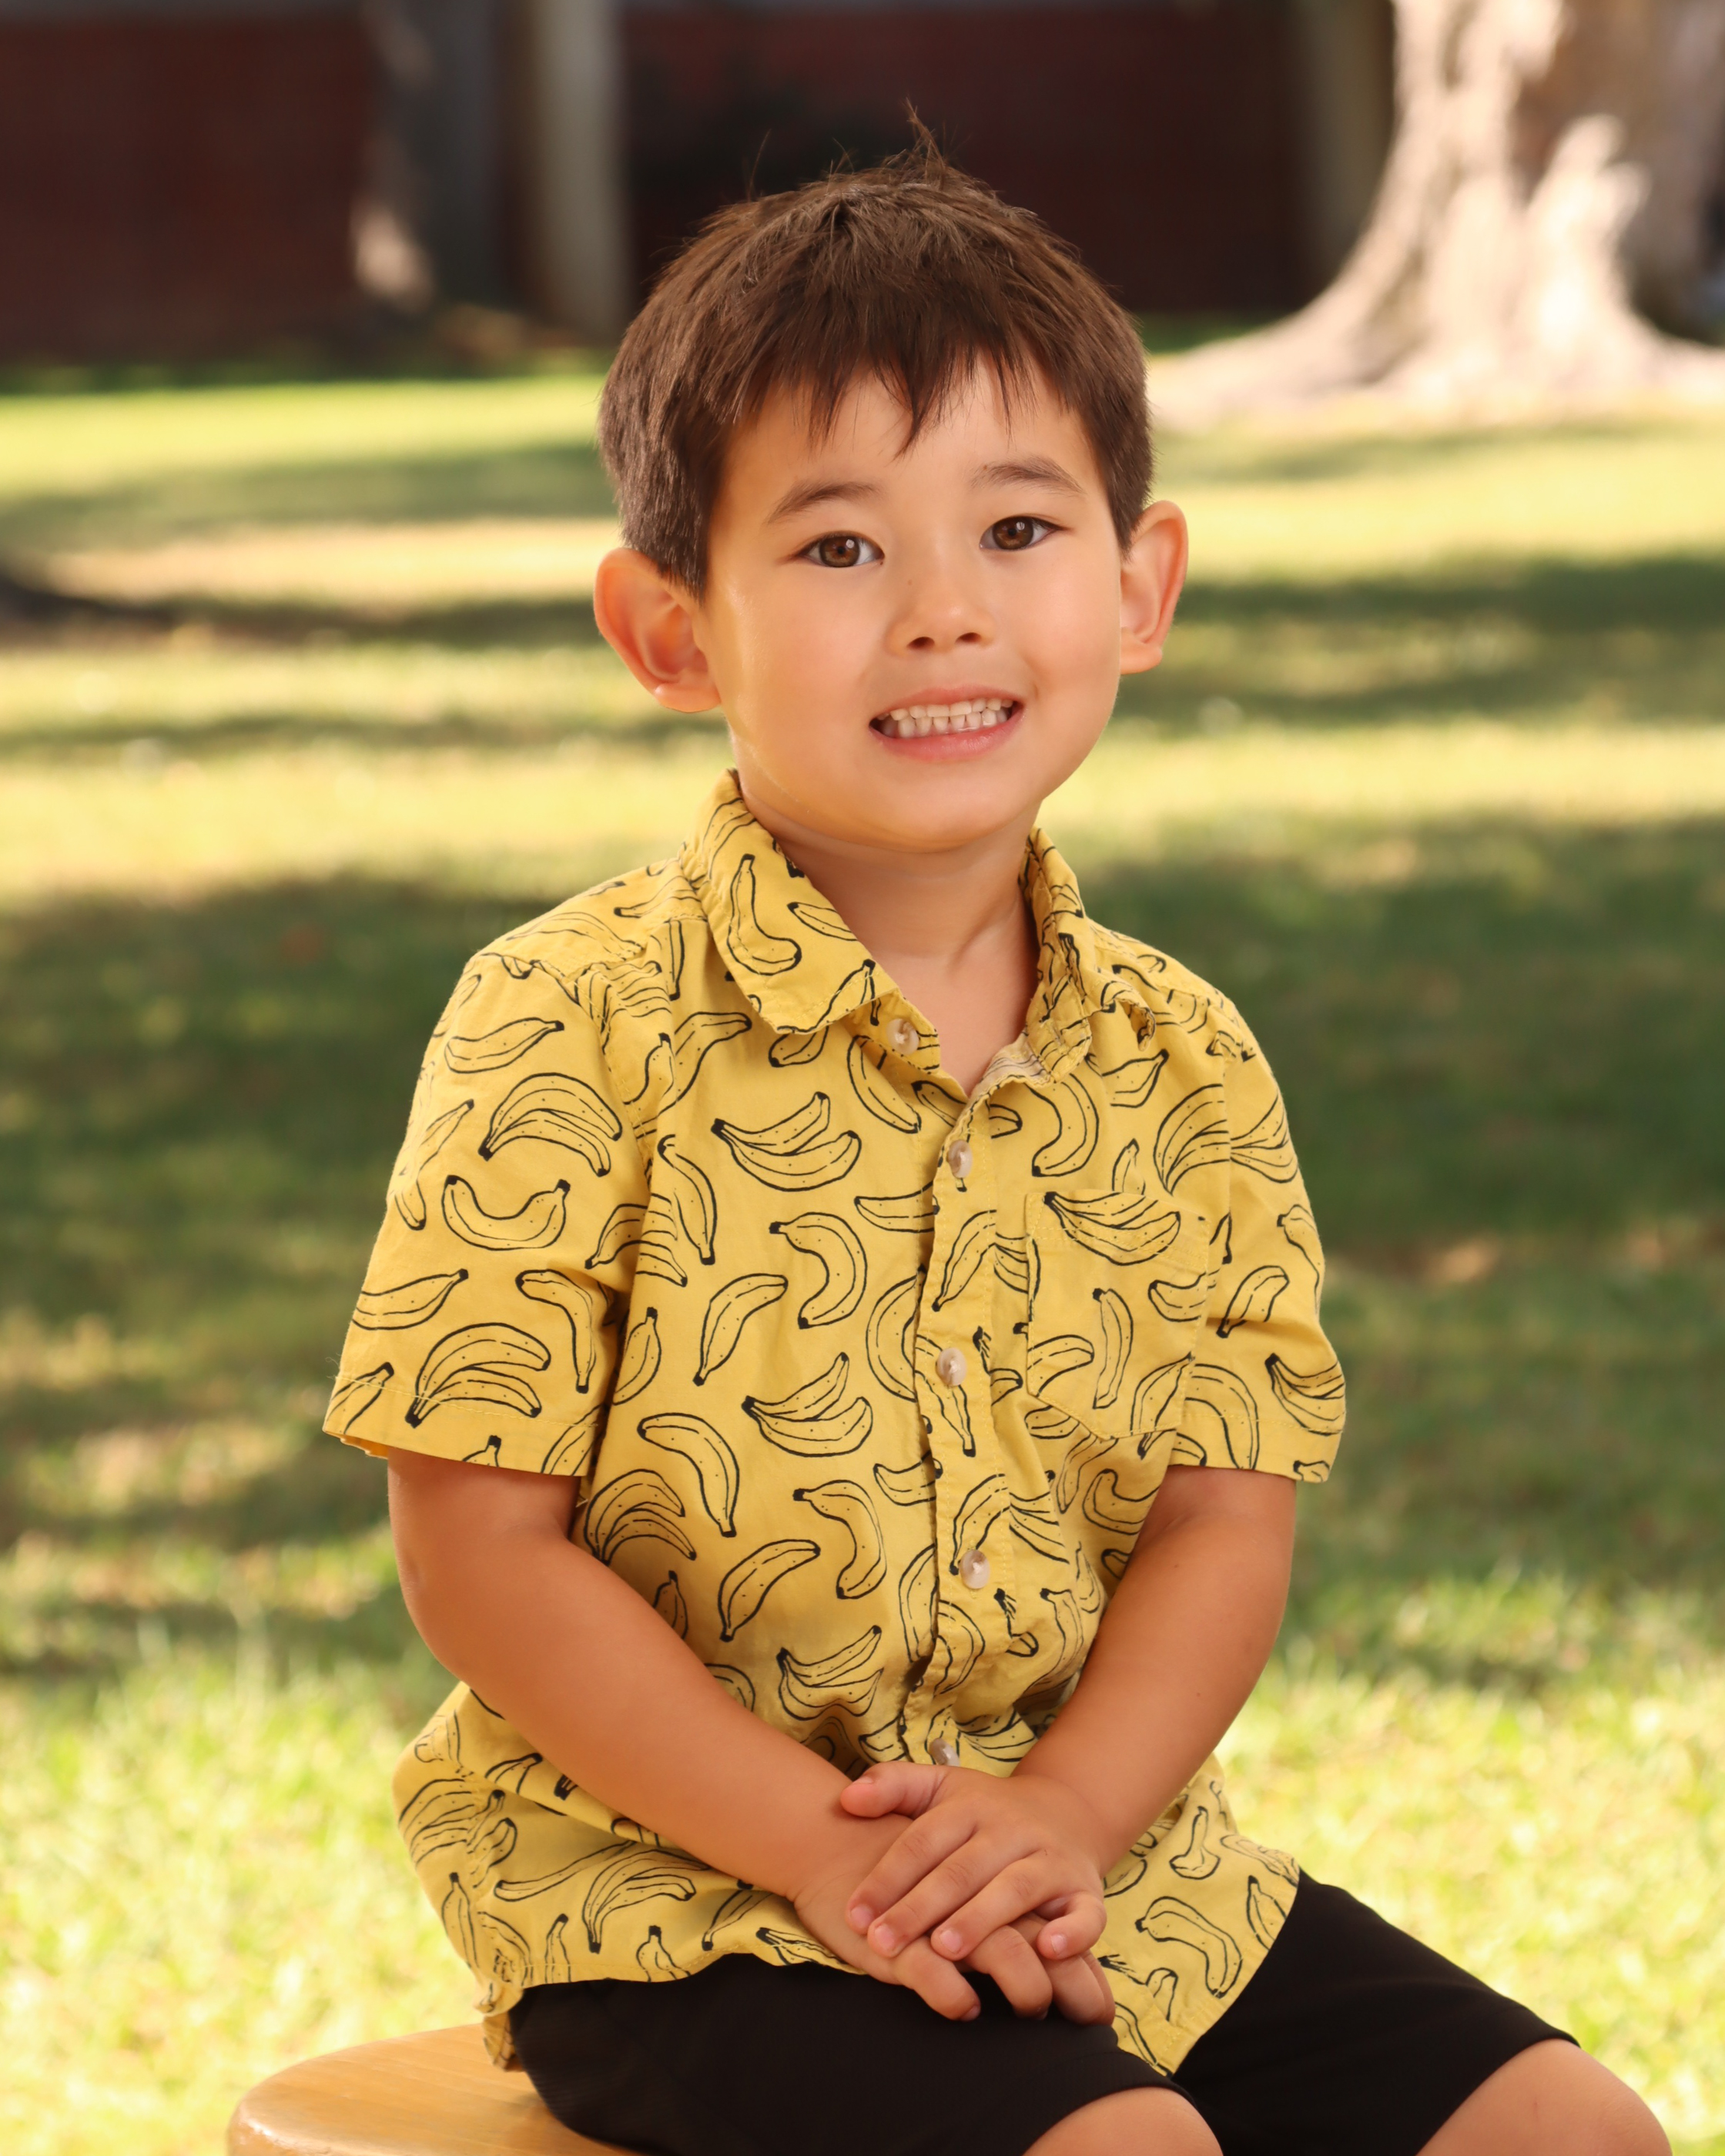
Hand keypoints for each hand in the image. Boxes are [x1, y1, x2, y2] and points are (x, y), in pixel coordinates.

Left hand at [792, 1815, 1114, 2024]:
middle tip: (882, 1942)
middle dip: (920, 1907)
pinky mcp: (1086, 1892)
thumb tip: (846, 1798)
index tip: (854, 1913)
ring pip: (1015, 1889)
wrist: (1067, 1813)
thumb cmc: (985, 1814)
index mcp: (971, 1806)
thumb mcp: (940, 1790)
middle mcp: (1012, 1830)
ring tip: (944, 1948)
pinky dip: (1072, 1932)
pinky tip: (1047, 1950)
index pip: (923, 1840)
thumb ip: (892, 1786)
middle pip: (962, 1869)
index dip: (887, 1876)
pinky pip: (1086, 1914)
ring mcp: (1051, 1860)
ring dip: (980, 1919)